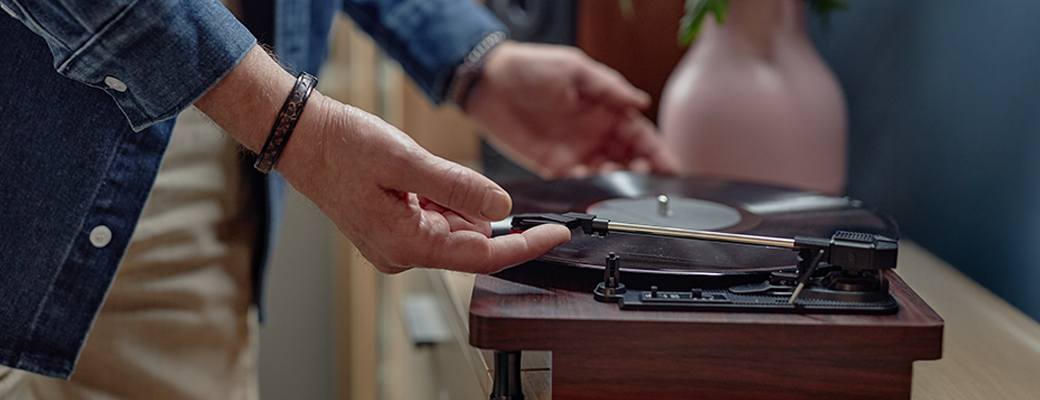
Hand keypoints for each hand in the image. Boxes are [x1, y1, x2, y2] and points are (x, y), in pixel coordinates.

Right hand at [197, 46, 570, 273]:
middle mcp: (402, 253)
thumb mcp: (407, 161)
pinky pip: (433, 219)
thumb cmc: (341, 148)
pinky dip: (437, 198)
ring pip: (452, 227)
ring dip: (451, 199)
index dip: (525, 245)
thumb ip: (459, 187)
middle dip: (473, 206)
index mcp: (407, 245)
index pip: (483, 256)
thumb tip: (503, 208)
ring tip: (414, 171)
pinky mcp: (391, 231)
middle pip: (468, 240)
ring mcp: (395, 244)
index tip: (557, 233)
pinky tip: (412, 177)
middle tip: (440, 172)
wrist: (301, 138)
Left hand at [465, 41, 679, 177]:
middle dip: (641, 171)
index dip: (657, 152)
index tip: (669, 167)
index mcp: (606, 109)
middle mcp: (596, 132)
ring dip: (615, 181)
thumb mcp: (575, 69)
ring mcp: (576, 150)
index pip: (640, 134)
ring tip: (612, 178)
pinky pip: (577, 181)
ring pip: (607, 174)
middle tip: (641, 176)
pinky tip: (586, 181)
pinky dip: (586, 186)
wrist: (489, 83)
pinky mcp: (554, 165)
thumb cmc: (531, 67)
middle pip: (630, 159)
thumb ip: (609, 88)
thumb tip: (641, 102)